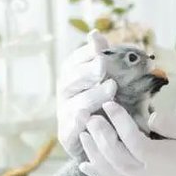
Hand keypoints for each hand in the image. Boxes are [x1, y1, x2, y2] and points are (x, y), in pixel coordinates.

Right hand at [56, 33, 117, 159]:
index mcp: (73, 75)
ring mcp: (64, 113)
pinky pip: (73, 128)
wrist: (102, 142)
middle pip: (72, 78)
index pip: (76, 59)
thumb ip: (106, 60)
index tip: (99, 42)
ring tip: (111, 88)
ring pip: (77, 102)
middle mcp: (66, 92)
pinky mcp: (67, 135)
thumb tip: (95, 33)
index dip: (87, 51)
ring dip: (93, 95)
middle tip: (103, 64)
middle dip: (88, 70)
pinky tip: (92, 116)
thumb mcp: (110, 82)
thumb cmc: (107, 106)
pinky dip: (82, 122)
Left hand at [82, 102, 175, 175]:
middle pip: (117, 159)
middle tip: (91, 116)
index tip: (110, 104)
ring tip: (84, 133)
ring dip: (95, 153)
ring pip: (112, 173)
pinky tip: (84, 165)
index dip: (120, 124)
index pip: (134, 142)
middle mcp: (149, 175)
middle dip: (101, 137)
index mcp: (164, 160)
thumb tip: (152, 119)